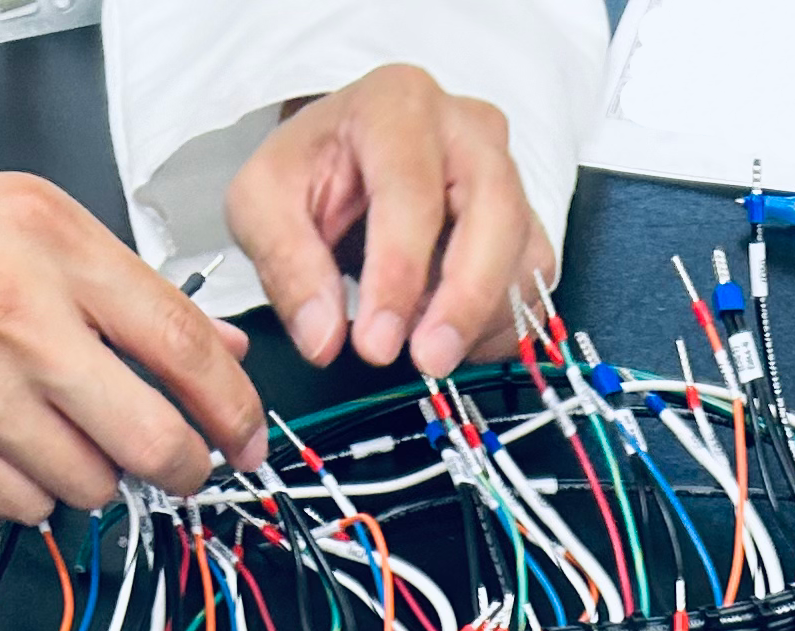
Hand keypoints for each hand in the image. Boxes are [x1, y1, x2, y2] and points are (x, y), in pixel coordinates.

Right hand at [0, 140, 264, 523]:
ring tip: (59, 428)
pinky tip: (2, 442)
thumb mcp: (16, 213)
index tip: (245, 435)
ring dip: (95, 474)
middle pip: (155, 441)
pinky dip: (30, 489)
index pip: (185, 348)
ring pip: (93, 485)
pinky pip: (26, 506)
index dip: (234, 409)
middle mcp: (17, 317)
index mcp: (49, 243)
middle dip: (183, 466)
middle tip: (180, 462)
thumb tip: (216, 344)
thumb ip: (122, 282)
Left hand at [224, 69, 551, 380]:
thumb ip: (285, 266)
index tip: (376, 344)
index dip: (398, 274)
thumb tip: (323, 339)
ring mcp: (507, 174)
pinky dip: (498, 326)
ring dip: (480, 319)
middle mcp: (466, 130)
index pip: (412, 191)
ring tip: (426, 349)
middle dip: (465, 299)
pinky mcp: (525, 222)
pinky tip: (451, 337)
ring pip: (523, 255)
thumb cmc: (311, 173)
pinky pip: (533, 286)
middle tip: (428, 361)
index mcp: (397, 105)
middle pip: (496, 213)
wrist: (348, 160)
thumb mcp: (262, 204)